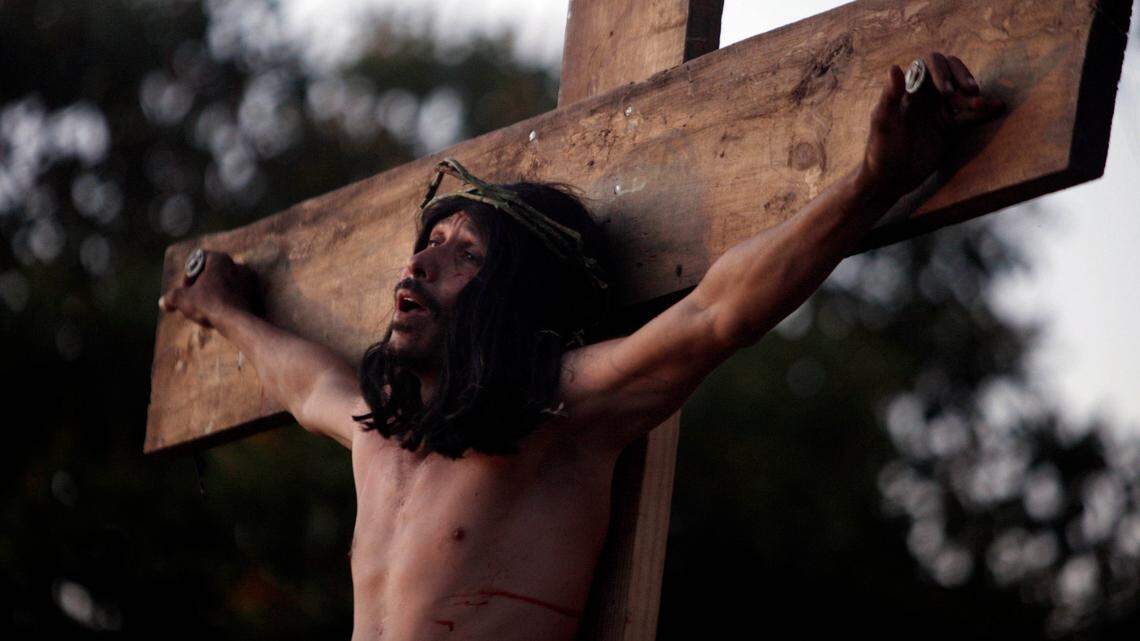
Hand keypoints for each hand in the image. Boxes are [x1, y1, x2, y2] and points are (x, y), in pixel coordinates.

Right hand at [158, 250, 259, 327]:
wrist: (237, 322)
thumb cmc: (209, 304)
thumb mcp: (182, 299)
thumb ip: (171, 297)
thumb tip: (163, 302)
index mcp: (220, 259)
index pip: (198, 259)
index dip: (188, 274)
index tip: (186, 289)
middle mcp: (237, 265)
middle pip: (212, 272)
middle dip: (200, 285)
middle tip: (194, 299)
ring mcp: (249, 280)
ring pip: (224, 284)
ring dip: (213, 293)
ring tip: (206, 308)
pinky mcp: (255, 295)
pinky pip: (236, 295)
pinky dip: (226, 301)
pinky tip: (220, 313)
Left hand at [861, 52, 1004, 203]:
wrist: (890, 180)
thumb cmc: (879, 150)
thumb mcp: (882, 123)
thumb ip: (889, 96)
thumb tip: (895, 67)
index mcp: (909, 90)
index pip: (929, 65)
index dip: (941, 70)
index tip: (947, 90)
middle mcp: (926, 96)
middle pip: (951, 73)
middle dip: (962, 77)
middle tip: (968, 91)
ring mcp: (939, 111)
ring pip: (963, 94)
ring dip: (973, 96)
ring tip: (979, 104)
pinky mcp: (949, 128)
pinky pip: (970, 115)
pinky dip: (983, 111)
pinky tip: (997, 107)